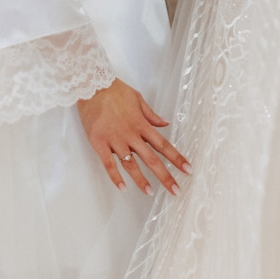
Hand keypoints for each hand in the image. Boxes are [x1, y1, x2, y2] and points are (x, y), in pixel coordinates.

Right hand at [77, 79, 190, 195]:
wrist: (92, 86)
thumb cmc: (115, 90)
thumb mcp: (138, 99)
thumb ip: (151, 115)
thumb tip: (166, 123)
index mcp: (142, 125)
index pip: (164, 145)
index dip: (177, 159)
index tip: (187, 170)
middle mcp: (131, 135)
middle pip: (152, 159)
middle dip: (165, 176)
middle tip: (176, 191)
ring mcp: (115, 140)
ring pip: (131, 165)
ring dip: (141, 180)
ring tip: (150, 193)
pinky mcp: (99, 143)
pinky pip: (108, 164)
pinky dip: (115, 177)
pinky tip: (122, 187)